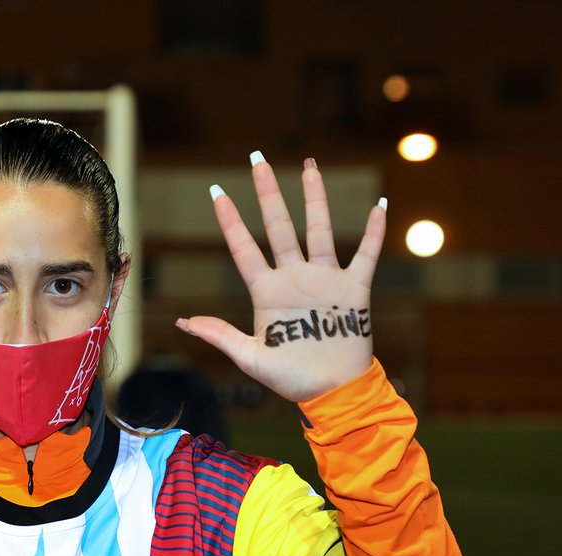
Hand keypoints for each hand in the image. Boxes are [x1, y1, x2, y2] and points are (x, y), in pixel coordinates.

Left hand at [177, 156, 385, 402]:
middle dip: (268, 192)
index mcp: (266, 291)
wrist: (332, 392)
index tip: (216, 191)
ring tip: (308, 165)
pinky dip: (374, 231)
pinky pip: (366, 254)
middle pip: (278, 226)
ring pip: (318, 229)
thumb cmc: (290, 378)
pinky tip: (378, 204)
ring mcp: (324, 280)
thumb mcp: (249, 358)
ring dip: (315, 198)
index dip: (230, 220)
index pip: (244, 247)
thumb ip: (220, 335)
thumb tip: (183, 323)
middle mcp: (293, 277)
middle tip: (258, 158)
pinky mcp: (354, 290)